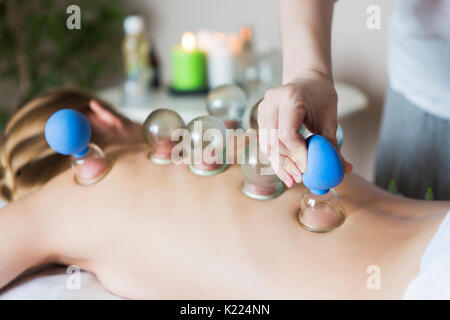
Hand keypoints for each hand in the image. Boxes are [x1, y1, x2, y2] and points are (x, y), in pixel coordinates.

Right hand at [257, 70, 352, 187]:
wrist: (307, 80)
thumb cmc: (321, 97)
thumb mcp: (330, 119)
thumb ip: (333, 144)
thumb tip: (345, 169)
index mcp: (290, 97)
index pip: (287, 133)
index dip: (296, 153)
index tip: (307, 168)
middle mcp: (272, 101)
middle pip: (273, 141)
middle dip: (286, 163)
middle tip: (299, 178)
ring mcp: (263, 108)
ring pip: (266, 144)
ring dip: (279, 164)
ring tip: (292, 179)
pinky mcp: (261, 116)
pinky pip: (265, 142)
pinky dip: (275, 158)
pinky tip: (285, 171)